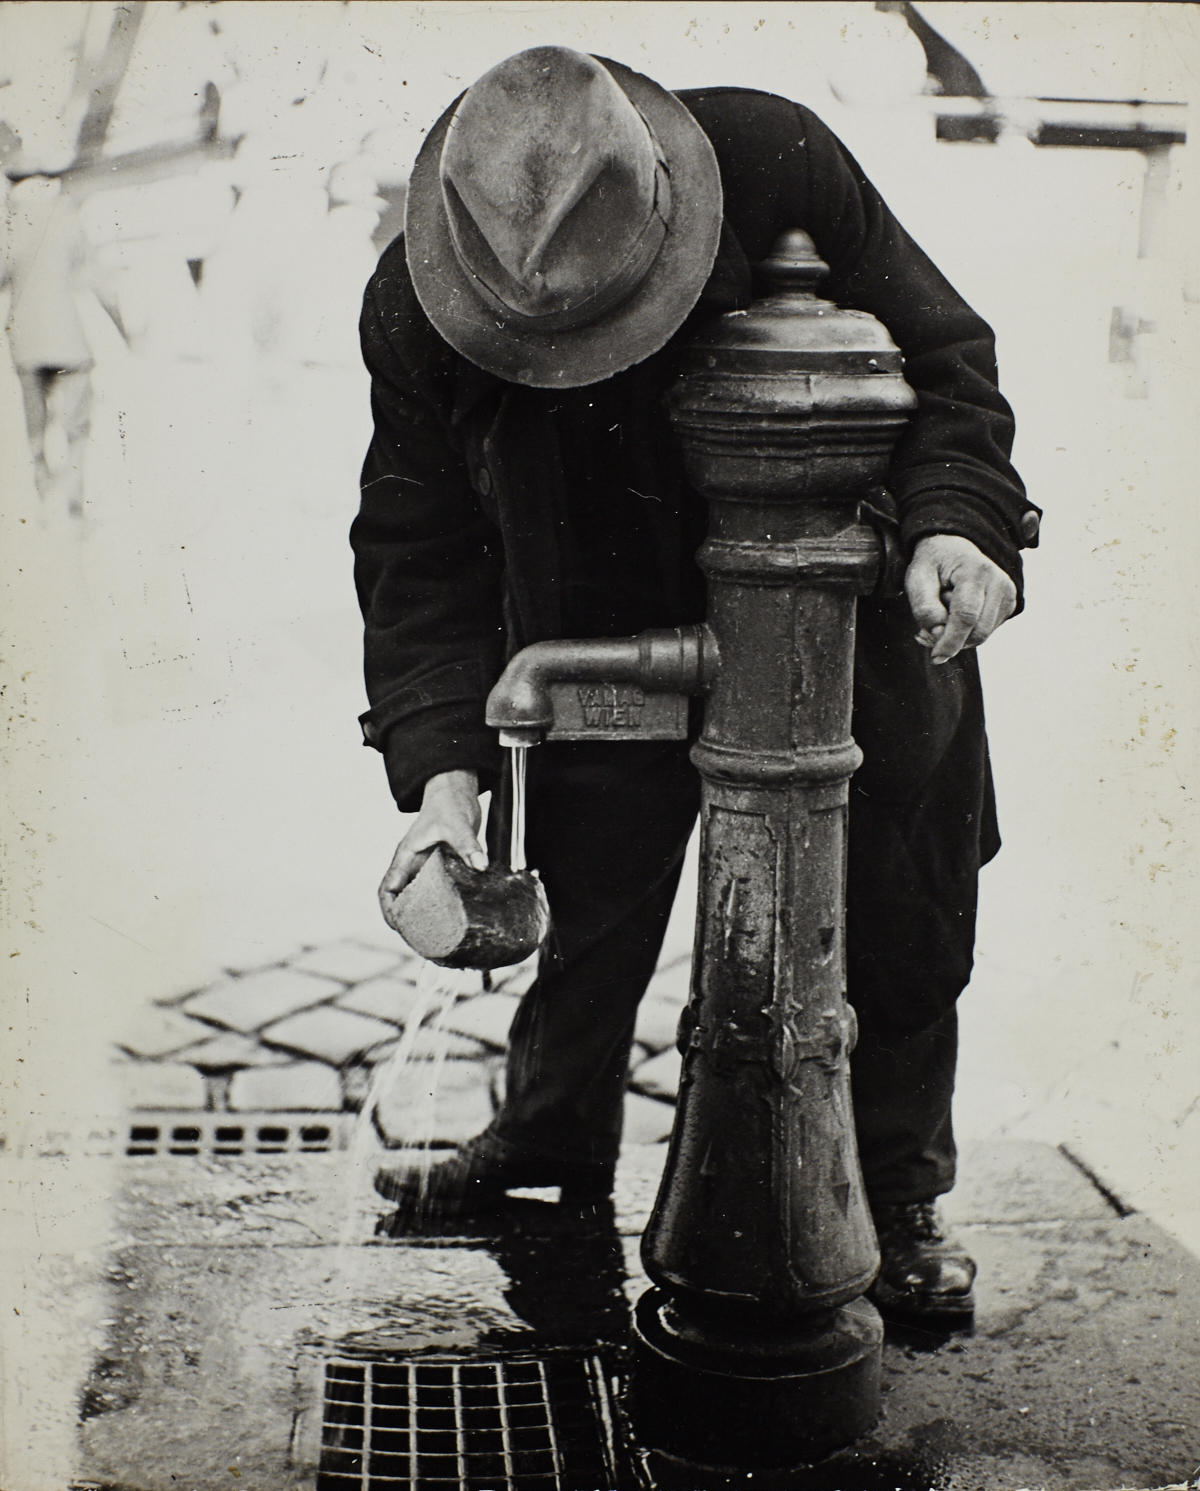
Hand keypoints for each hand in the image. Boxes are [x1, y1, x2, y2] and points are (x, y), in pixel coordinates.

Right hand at [378, 769, 485, 929]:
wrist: (457, 792)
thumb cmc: (449, 804)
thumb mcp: (457, 824)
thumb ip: (468, 844)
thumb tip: (481, 865)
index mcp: (407, 856)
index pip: (388, 888)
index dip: (389, 909)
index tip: (398, 926)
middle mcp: (414, 865)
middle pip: (403, 899)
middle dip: (408, 920)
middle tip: (424, 940)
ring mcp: (428, 868)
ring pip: (421, 898)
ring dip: (426, 916)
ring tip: (440, 937)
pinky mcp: (444, 868)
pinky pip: (439, 892)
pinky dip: (443, 906)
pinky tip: (457, 918)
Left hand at [904, 535, 1016, 663]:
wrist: (953, 548)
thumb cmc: (932, 563)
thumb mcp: (917, 578)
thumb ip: (924, 607)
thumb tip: (938, 633)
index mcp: (976, 571)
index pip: (966, 616)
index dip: (950, 641)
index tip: (935, 657)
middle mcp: (998, 582)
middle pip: (978, 631)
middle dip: (951, 640)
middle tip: (926, 631)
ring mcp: (1007, 593)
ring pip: (982, 635)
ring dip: (957, 637)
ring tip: (940, 616)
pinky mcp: (1008, 604)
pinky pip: (986, 632)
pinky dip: (966, 633)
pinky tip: (953, 616)